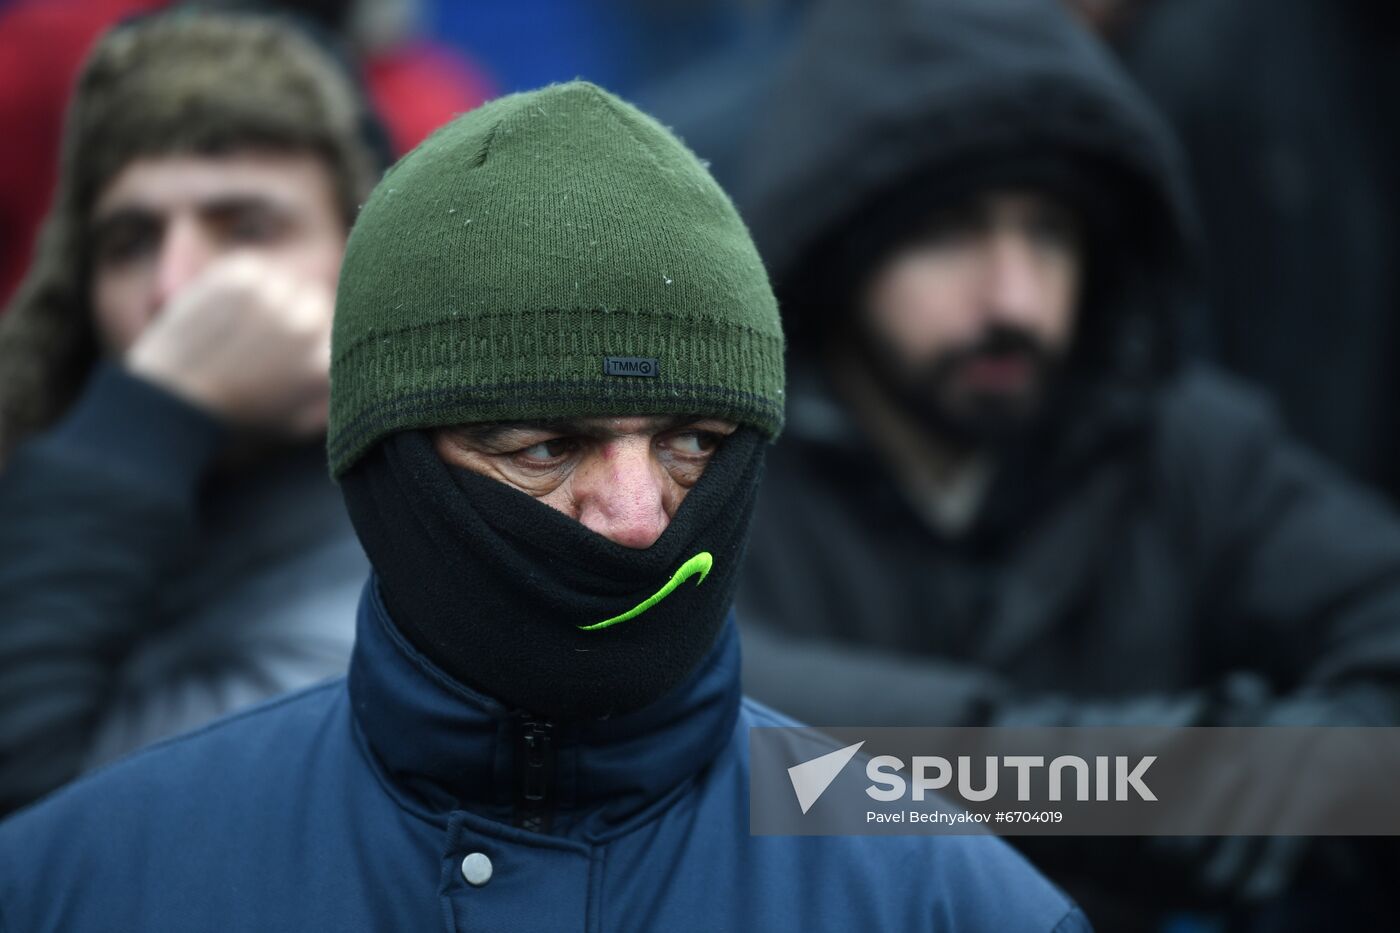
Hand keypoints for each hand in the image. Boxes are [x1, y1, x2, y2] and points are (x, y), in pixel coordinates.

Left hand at [126, 255, 332, 436]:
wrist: (171, 398)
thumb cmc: (238, 415)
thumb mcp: (301, 422)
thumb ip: (338, 395)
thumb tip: (362, 372)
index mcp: (326, 362)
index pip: (349, 333)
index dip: (325, 343)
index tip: (304, 354)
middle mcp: (307, 323)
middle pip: (321, 303)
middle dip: (302, 318)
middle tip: (269, 341)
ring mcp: (274, 294)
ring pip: (290, 282)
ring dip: (275, 298)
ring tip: (245, 328)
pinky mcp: (240, 273)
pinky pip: (258, 269)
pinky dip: (246, 285)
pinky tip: (226, 313)